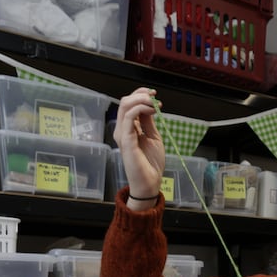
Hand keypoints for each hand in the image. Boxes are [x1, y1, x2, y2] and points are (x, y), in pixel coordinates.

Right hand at [115, 87, 164, 207]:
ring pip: (125, 106)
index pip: (129, 105)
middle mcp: (122, 130)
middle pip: (125, 102)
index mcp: (128, 129)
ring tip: (154, 104)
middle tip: (154, 97)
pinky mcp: (126, 140)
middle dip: (140, 94)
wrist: (150, 182)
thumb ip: (148, 122)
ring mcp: (122, 135)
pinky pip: (128, 117)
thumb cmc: (151, 163)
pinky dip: (140, 109)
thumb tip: (148, 106)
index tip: (154, 95)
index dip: (140, 95)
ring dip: (141, 99)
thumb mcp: (153, 137)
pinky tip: (151, 111)